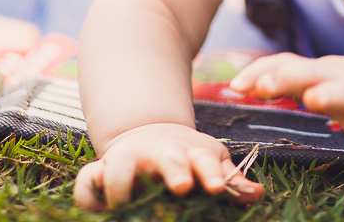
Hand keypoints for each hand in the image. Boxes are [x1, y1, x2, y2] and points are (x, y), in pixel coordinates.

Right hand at [73, 122, 262, 209]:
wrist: (149, 133)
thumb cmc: (187, 157)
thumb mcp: (211, 161)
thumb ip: (230, 179)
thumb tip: (258, 194)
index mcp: (191, 154)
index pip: (205, 162)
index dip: (212, 174)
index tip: (217, 187)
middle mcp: (158, 155)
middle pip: (166, 159)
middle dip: (174, 170)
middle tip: (181, 186)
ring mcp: (128, 160)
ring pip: (118, 168)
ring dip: (121, 184)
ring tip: (124, 204)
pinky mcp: (101, 170)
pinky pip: (86, 182)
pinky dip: (88, 196)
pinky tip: (99, 210)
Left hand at [228, 53, 343, 160]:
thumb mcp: (314, 78)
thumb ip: (281, 79)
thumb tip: (239, 85)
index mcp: (317, 70)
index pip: (286, 63)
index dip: (261, 71)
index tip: (236, 86)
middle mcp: (336, 77)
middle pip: (310, 71)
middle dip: (286, 76)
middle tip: (263, 87)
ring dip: (328, 93)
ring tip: (313, 100)